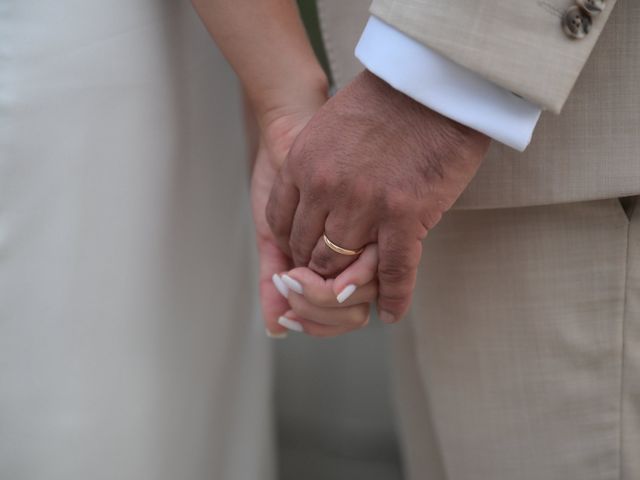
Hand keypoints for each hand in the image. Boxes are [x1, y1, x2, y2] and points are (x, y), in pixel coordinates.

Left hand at [267, 70, 490, 324]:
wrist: (432, 80)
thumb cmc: (384, 99)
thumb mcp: (329, 125)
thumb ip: (314, 161)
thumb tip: (313, 192)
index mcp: (301, 162)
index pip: (281, 222)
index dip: (290, 244)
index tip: (301, 254)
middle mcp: (325, 188)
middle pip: (307, 249)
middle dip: (313, 268)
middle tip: (326, 279)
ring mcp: (364, 205)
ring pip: (341, 266)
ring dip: (345, 285)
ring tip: (352, 294)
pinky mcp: (405, 216)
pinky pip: (393, 274)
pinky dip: (392, 299)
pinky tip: (390, 314)